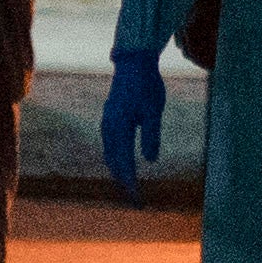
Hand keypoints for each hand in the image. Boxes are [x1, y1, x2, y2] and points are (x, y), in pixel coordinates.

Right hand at [99, 47, 166, 202]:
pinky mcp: (110, 119)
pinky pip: (111, 146)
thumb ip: (151, 135)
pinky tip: (124, 166)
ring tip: (130, 189)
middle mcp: (108, 127)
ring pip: (110, 155)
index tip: (137, 200)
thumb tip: (150, 161)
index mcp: (118, 127)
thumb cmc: (146, 84)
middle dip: (124, 183)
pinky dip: (117, 160)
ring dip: (119, 173)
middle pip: (114, 162)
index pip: (124, 163)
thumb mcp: (154, 111)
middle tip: (136, 201)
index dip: (130, 183)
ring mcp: (107, 123)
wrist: (134, 62)